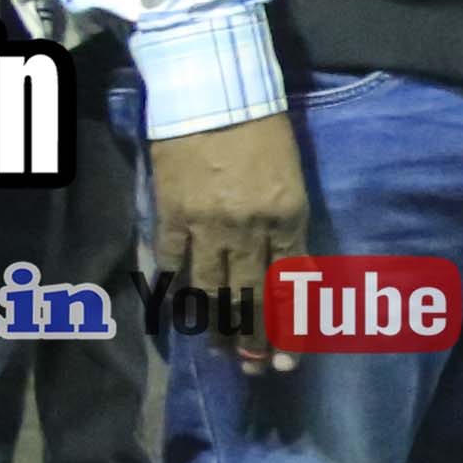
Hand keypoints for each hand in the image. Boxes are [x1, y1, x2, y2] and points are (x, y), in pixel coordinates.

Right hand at [149, 109, 306, 369]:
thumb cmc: (262, 129)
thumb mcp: (292, 181)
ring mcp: (206, 225)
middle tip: (254, 370)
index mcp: (288, 216)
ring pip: (211, 290)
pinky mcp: (171, 215)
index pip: (292, 286)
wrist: (214, 92)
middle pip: (252, 297)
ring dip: (215, 327)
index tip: (288, 362)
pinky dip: (174, 292)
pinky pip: (171, 264)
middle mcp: (250, 228)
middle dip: (254, 340)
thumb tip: (290, 275)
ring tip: (220, 354)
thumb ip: (288, 229)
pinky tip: (178, 317)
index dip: (290, 329)